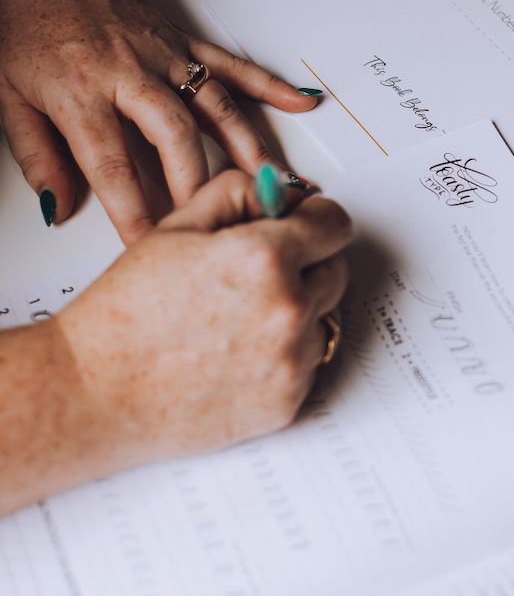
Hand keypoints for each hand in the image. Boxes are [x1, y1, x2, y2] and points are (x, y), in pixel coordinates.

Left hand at [0, 0, 320, 244]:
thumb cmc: (24, 16)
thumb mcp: (7, 94)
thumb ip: (37, 155)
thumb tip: (58, 205)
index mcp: (80, 88)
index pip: (110, 164)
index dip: (131, 210)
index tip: (146, 242)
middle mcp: (129, 71)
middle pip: (174, 135)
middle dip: (195, 185)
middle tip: (214, 222)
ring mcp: (162, 54)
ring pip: (215, 105)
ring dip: (248, 147)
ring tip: (273, 183)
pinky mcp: (181, 41)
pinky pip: (231, 65)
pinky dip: (268, 84)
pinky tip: (298, 101)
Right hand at [27, 171, 349, 501]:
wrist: (95, 393)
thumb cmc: (124, 314)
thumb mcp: (175, 227)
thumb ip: (239, 194)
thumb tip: (282, 192)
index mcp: (265, 257)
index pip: (335, 224)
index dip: (315, 218)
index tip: (303, 223)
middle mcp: (288, 309)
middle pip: (336, 271)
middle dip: (307, 263)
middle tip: (256, 272)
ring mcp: (292, 361)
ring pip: (323, 320)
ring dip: (296, 312)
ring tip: (235, 319)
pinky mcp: (287, 403)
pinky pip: (308, 365)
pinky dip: (283, 356)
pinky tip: (235, 353)